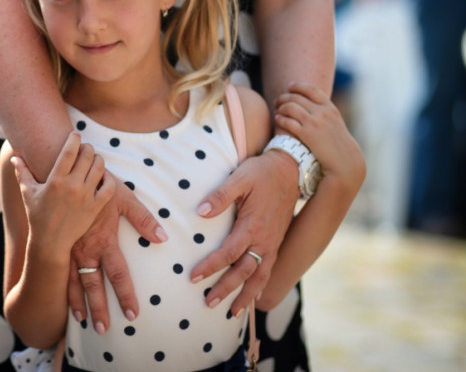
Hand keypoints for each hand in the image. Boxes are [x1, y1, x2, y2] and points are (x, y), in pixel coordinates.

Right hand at [11, 132, 113, 252]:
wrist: (51, 242)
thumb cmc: (37, 216)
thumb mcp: (28, 193)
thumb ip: (22, 173)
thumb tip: (14, 157)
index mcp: (56, 180)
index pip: (69, 151)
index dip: (74, 139)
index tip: (75, 134)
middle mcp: (72, 186)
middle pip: (87, 155)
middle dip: (87, 148)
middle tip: (84, 148)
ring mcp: (86, 197)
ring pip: (99, 167)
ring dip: (97, 159)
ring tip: (93, 159)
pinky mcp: (95, 207)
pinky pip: (109, 186)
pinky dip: (108, 178)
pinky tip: (102, 176)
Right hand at [67, 174, 168, 332]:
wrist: (67, 172)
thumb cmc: (99, 183)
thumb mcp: (124, 197)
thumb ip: (144, 219)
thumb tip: (163, 238)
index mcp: (104, 240)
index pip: (118, 275)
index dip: (125, 295)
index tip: (132, 314)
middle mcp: (86, 249)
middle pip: (94, 285)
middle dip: (99, 308)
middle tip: (103, 329)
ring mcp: (70, 248)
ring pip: (74, 281)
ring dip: (78, 302)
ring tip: (83, 320)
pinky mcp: (60, 244)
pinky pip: (61, 269)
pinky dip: (63, 286)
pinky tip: (65, 298)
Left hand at [189, 150, 298, 316]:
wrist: (290, 170)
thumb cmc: (261, 173)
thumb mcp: (240, 177)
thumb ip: (221, 195)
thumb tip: (201, 212)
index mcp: (252, 226)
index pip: (228, 253)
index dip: (210, 266)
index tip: (193, 277)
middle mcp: (264, 241)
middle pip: (243, 272)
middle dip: (226, 289)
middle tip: (208, 302)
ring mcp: (272, 244)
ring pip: (259, 277)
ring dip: (245, 295)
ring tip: (231, 312)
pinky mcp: (276, 244)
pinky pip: (269, 271)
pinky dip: (260, 287)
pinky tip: (254, 297)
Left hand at [274, 82, 364, 185]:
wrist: (344, 160)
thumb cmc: (337, 143)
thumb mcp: (335, 123)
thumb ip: (325, 113)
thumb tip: (313, 105)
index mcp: (330, 108)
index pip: (312, 90)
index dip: (298, 86)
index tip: (290, 86)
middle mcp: (322, 112)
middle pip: (297, 97)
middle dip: (284, 97)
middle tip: (277, 100)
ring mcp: (314, 122)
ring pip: (290, 107)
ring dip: (280, 107)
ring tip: (276, 110)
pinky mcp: (306, 134)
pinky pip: (288, 122)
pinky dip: (280, 118)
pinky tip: (277, 119)